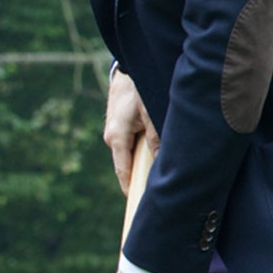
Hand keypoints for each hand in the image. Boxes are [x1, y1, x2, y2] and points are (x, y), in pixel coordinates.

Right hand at [102, 67, 158, 192]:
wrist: (129, 67)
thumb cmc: (140, 89)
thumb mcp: (151, 114)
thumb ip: (155, 139)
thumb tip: (160, 162)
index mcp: (117, 137)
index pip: (123, 172)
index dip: (131, 189)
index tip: (139, 205)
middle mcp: (111, 137)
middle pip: (127, 165)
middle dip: (140, 176)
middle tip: (157, 190)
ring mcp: (113, 131)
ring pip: (129, 153)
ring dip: (142, 159)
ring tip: (159, 169)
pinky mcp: (118, 125)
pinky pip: (129, 144)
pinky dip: (140, 148)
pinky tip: (153, 149)